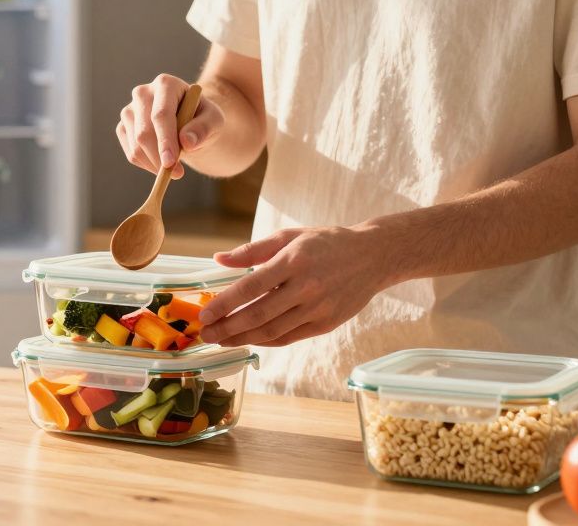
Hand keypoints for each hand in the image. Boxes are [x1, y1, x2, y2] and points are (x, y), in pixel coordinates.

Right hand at [116, 74, 224, 178]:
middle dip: (159, 157)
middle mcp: (143, 93)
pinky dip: (147, 165)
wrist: (189, 122)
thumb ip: (204, 128)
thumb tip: (186, 142)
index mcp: (166, 84)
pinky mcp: (124, 127)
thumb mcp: (214, 120)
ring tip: (175, 168)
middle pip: (144, 131)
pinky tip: (162, 162)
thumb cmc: (203, 118)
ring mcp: (130, 110)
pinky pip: (131, 154)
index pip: (161, 114)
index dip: (165, 140)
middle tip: (177, 174)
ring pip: (136, 145)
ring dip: (155, 164)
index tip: (170, 162)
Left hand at [198, 226, 392, 346]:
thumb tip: (218, 259)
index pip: (251, 286)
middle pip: (259, 314)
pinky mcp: (327, 323)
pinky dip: (266, 340)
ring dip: (243, 338)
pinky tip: (248, 339)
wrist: (373, 256)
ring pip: (273, 330)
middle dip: (228, 327)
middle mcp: (306, 286)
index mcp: (294, 260)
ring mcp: (318, 308)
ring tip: (222, 340)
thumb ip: (252, 250)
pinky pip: (289, 337)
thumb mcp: (290, 236)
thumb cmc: (325, 243)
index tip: (204, 314)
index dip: (225, 303)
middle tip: (205, 334)